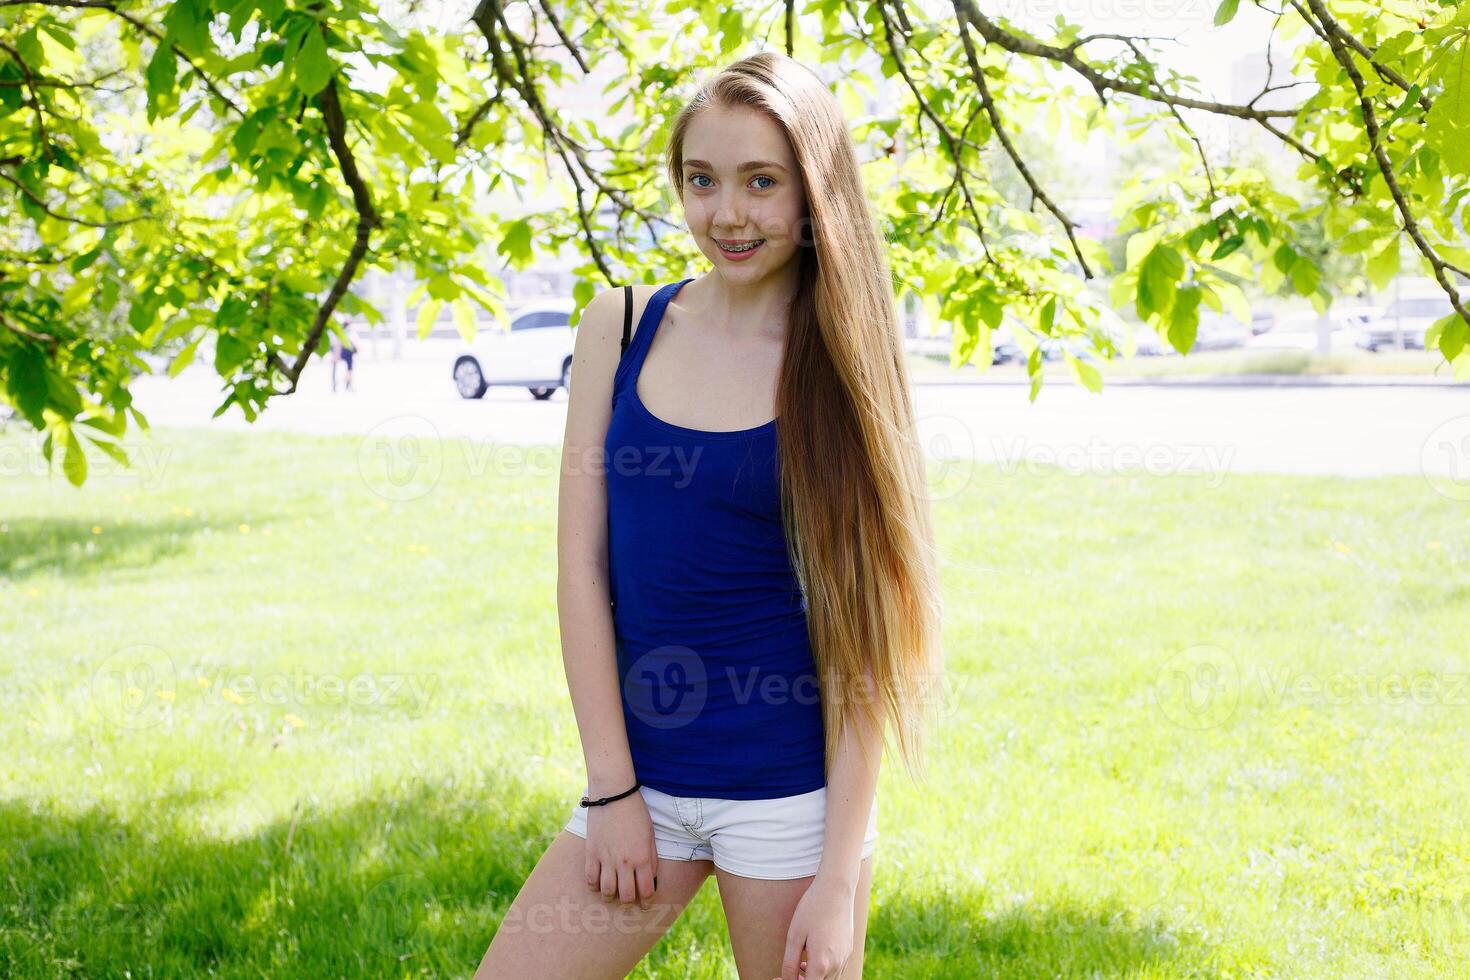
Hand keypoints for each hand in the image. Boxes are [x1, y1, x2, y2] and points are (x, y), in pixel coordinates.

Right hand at [583, 792, 658, 910]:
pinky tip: (598, 883)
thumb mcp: (650, 834)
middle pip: (626, 895)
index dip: (647, 901)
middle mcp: (625, 862)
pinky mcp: (591, 852)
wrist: (614, 794)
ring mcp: (606, 858)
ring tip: (612, 894)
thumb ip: (652, 858)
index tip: (646, 904)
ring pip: (607, 891)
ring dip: (610, 896)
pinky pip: (590, 878)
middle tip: (629, 900)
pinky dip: (594, 885)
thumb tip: (651, 878)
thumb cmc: (636, 812)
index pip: (646, 890)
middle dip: (629, 902)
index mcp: (642, 858)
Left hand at [779, 877, 854, 979]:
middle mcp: (836, 965)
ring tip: (801, 965)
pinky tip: (814, 957)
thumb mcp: (794, 936)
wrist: (836, 889)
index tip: (778, 978)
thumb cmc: (812, 910)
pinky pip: (836, 969)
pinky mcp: (848, 950)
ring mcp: (844, 958)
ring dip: (814, 978)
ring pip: (829, 979)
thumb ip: (790, 963)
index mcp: (821, 964)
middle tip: (788, 974)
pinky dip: (824, 970)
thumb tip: (787, 979)